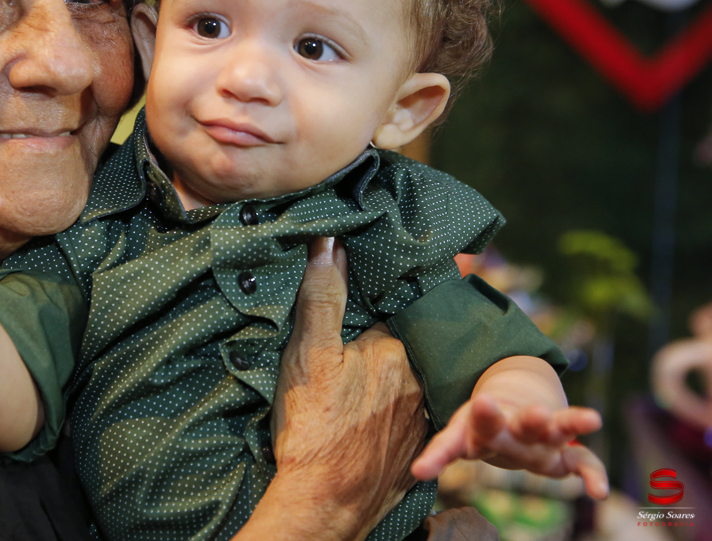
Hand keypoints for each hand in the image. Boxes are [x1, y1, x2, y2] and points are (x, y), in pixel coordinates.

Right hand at [263, 237, 425, 540]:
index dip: (398, 286)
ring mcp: (422, 416)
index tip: (437, 257)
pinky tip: (394, 399)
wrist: (326, 503)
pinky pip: (422, 408)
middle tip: (418, 299)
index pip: (401, 305)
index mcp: (395, 351)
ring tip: (399, 349)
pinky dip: (414, 397)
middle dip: (414, 323)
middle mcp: (419, 381)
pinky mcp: (417, 447)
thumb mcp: (308, 355)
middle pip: (416, 340)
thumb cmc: (313, 428)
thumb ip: (322, 297)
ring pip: (422, 374)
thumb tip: (330, 241)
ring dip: (417, 361)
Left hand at [412, 394, 607, 498]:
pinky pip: (583, 461)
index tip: (483, 402)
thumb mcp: (459, 436)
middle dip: (530, 420)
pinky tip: (601, 493)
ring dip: (569, 426)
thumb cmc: (482, 429)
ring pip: (557, 430)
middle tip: (538, 412)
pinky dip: (593, 475)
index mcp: (487, 425)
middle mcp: (517, 430)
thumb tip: (418, 471)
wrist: (517, 409)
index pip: (479, 422)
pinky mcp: (565, 452)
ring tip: (591, 420)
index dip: (483, 416)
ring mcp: (543, 438)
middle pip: (522, 424)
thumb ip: (439, 453)